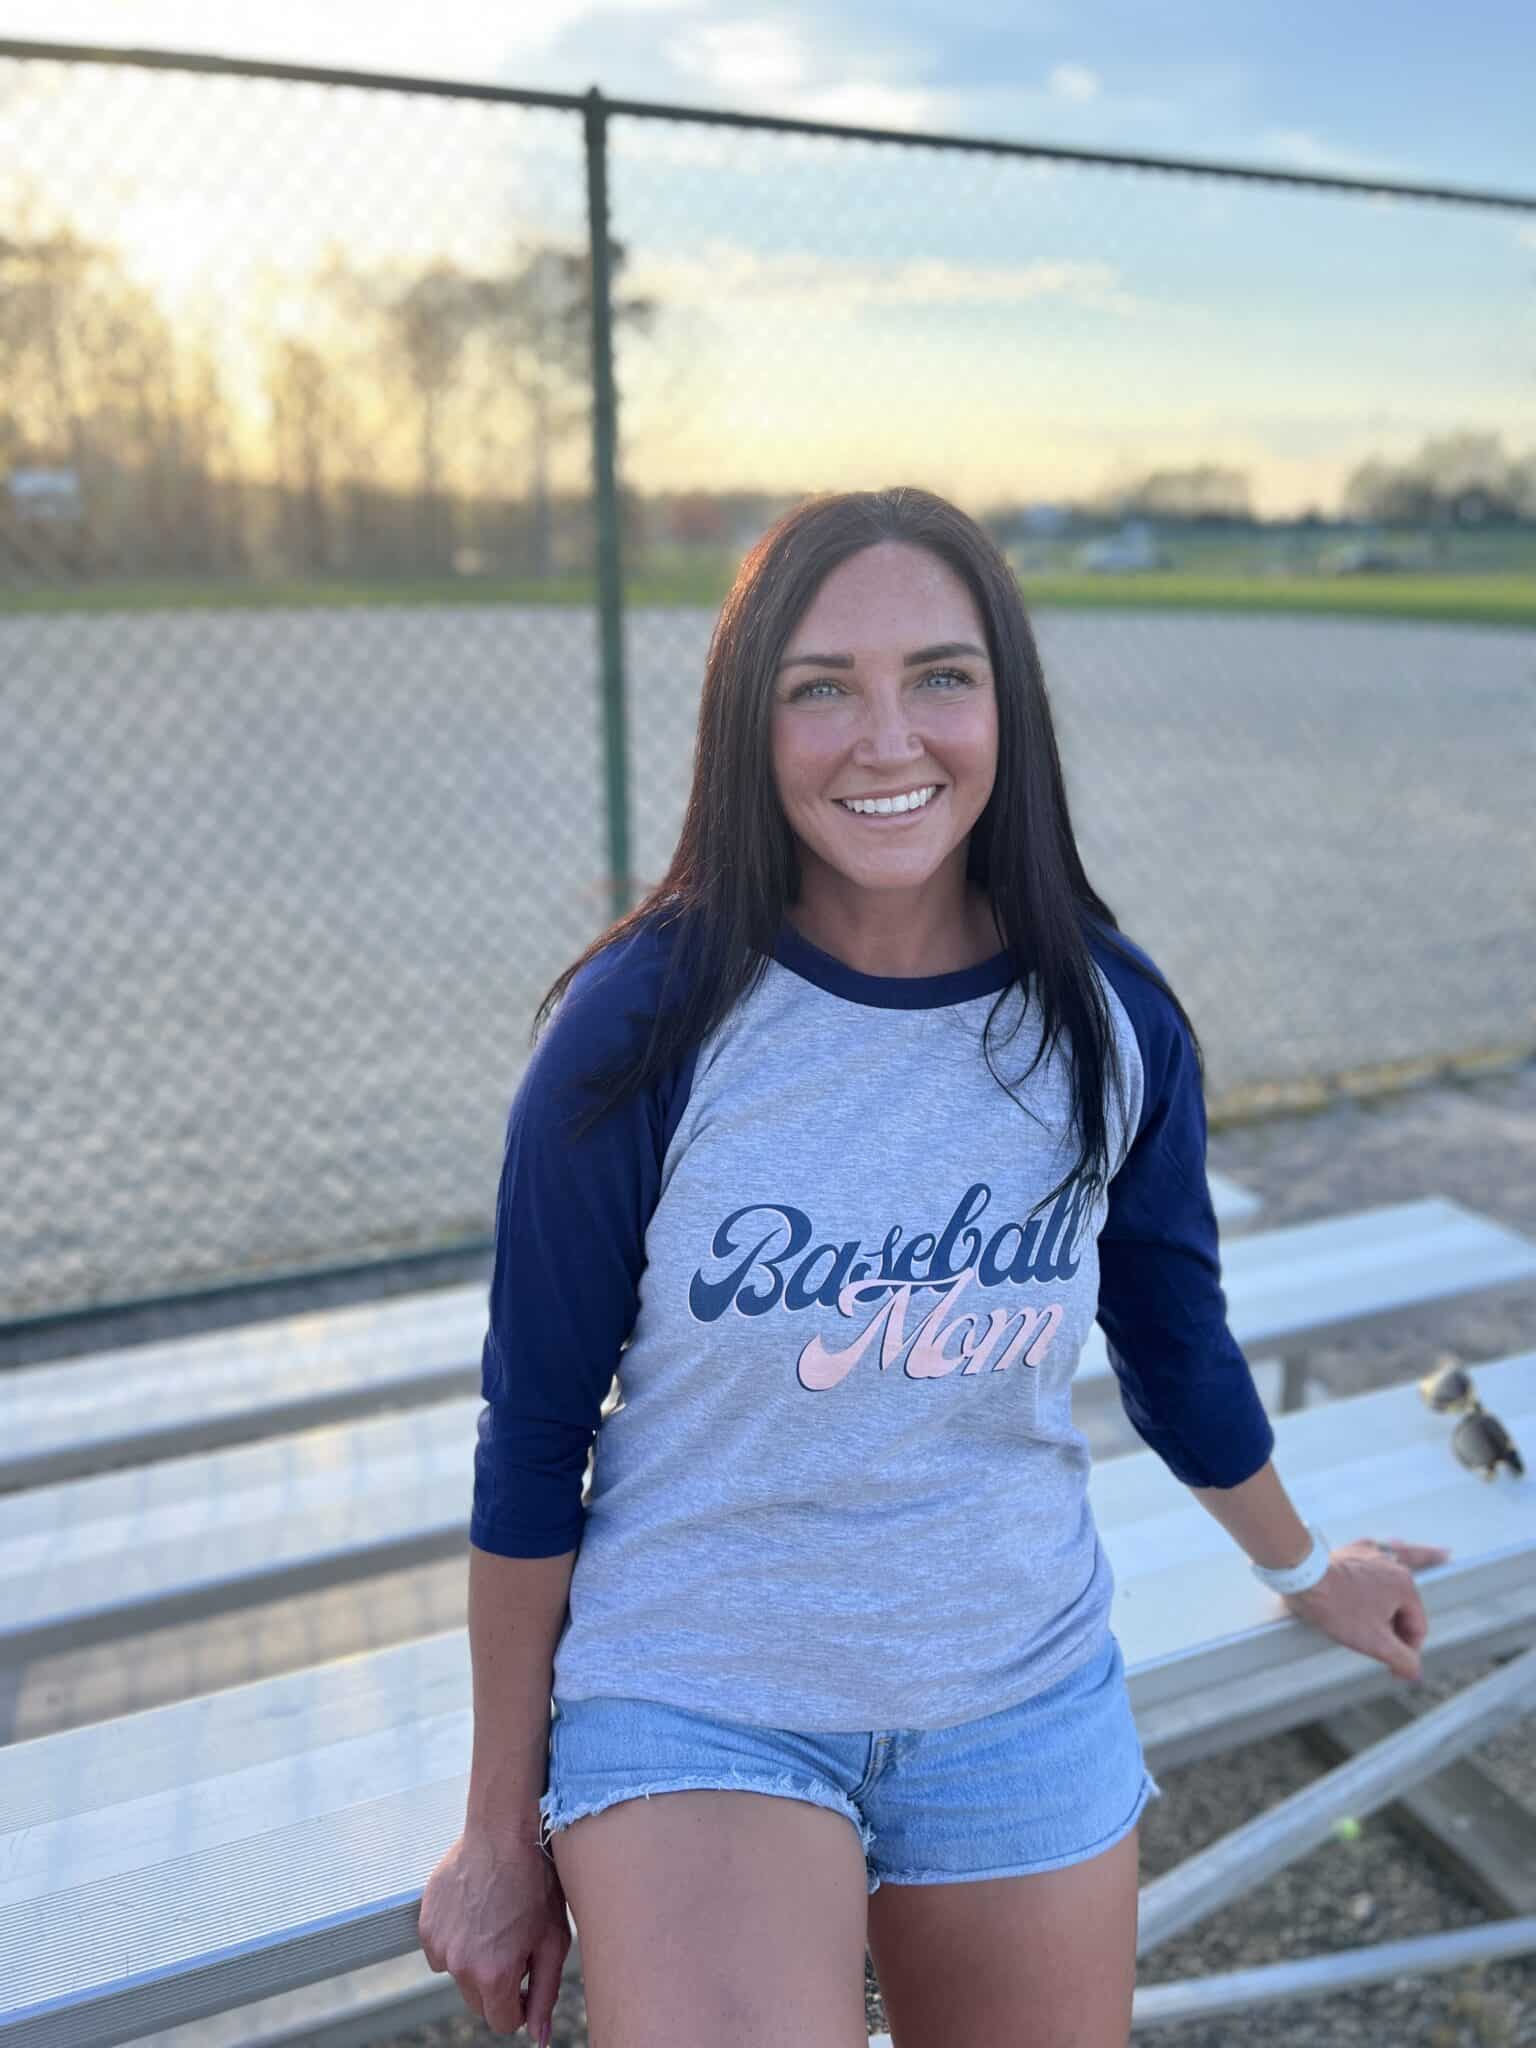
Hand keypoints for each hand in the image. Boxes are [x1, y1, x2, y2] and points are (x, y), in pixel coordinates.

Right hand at [419, 1826, 570, 2040]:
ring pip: (459, 1974)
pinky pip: (441, 1949)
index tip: (527, 1979)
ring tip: (495, 1921)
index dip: (519, 2005)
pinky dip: (456, 1938)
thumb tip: (538, 2039)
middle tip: (515, 1942)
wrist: (503, 1832)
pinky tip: (476, 1909)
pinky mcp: (425, 1924)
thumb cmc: (536, 1883)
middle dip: (497, 1983)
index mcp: (494, 1975)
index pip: (502, 2022)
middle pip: (478, 2002)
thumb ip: (545, 1995)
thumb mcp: (553, 1940)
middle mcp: (460, 1965)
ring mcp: (438, 1944)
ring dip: (475, 1960)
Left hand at [1281, 1536, 1451, 1681]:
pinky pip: (1378, 1550)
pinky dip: (1389, 1550)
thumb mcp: (1374, 1642)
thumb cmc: (1337, 1608)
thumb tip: (1415, 1672)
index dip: (1407, 1650)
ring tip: (1440, 1555)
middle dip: (1403, 1623)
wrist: (1302, 1576)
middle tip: (1397, 1643)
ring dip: (1418, 1562)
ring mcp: (1371, 1553)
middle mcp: (1393, 1564)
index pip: (1417, 1626)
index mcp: (1405, 1586)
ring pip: (1399, 1564)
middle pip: (1406, 1602)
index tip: (1393, 1665)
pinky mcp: (1352, 1548)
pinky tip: (1394, 1547)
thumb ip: (1402, 1659)